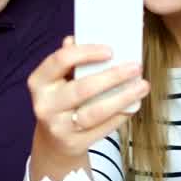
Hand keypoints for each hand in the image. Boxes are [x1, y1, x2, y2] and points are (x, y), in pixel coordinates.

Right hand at [27, 37, 148, 180]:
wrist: (53, 140)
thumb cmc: (61, 99)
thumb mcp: (58, 79)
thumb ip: (69, 60)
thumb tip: (78, 37)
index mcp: (38, 82)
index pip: (61, 60)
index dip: (86, 53)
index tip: (110, 50)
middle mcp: (45, 105)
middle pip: (82, 88)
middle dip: (113, 77)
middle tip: (136, 67)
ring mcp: (59, 127)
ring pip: (95, 112)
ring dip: (123, 98)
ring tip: (142, 86)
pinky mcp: (74, 143)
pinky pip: (103, 128)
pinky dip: (121, 115)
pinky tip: (134, 104)